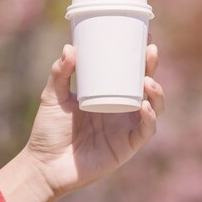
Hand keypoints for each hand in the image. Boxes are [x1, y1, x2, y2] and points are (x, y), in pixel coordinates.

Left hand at [0, 41, 164, 201]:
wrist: (44, 165)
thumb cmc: (49, 130)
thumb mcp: (53, 96)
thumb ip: (60, 73)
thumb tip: (70, 47)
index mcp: (109, 94)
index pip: (130, 71)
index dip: (141, 55)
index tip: (145, 35)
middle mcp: (123, 109)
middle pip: (147, 84)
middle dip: (152, 67)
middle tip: (149, 50)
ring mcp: (127, 127)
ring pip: (154, 106)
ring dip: (157, 92)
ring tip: (147, 81)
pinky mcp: (128, 146)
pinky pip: (146, 130)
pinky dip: (149, 118)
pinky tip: (145, 107)